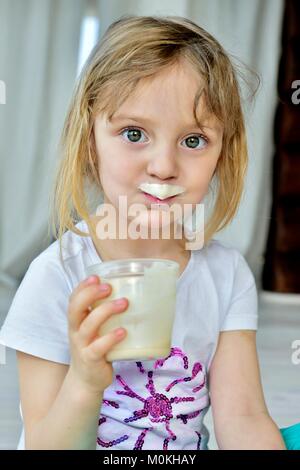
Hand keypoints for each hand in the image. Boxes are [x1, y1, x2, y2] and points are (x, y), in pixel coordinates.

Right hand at [67, 275, 127, 393]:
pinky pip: (98, 348)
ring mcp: (82, 346)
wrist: (86, 381)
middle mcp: (76, 332)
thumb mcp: (95, 330)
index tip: (96, 276)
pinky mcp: (91, 360)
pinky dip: (110, 338)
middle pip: (75, 309)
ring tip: (124, 303)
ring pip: (88, 326)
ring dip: (105, 312)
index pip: (73, 300)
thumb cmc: (95, 348)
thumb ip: (104, 314)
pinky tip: (122, 331)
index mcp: (77, 321)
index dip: (82, 287)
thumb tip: (132, 294)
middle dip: (90, 294)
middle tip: (108, 287)